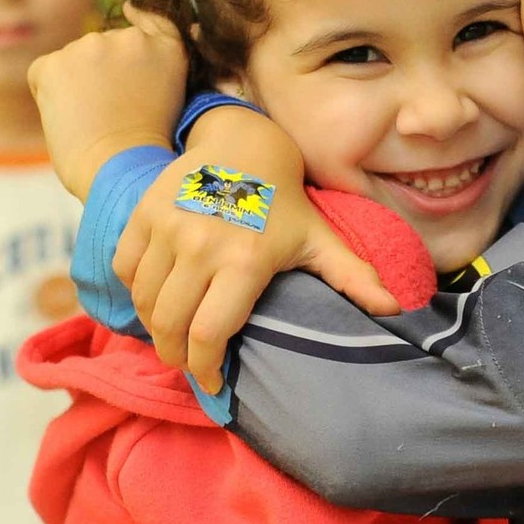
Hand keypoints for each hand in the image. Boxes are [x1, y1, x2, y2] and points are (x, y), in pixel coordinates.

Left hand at [28, 4, 188, 201]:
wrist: (120, 172)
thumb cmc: (149, 150)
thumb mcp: (172, 98)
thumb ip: (155, 63)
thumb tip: (134, 11)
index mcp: (165, 49)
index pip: (152, 19)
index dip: (140, 20)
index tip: (133, 17)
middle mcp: (129, 40)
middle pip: (106, 47)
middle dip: (103, 72)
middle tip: (112, 113)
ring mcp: (89, 47)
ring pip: (74, 60)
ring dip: (77, 84)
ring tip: (93, 121)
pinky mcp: (53, 63)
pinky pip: (44, 73)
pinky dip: (49, 95)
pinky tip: (69, 120)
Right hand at [116, 108, 398, 392]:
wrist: (244, 142)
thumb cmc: (285, 201)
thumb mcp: (320, 238)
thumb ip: (355, 277)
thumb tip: (397, 308)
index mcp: (245, 262)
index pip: (209, 334)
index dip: (205, 368)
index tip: (212, 381)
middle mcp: (200, 246)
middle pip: (170, 325)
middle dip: (175, 356)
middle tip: (187, 363)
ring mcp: (166, 228)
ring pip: (144, 301)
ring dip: (154, 329)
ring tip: (171, 338)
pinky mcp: (143, 214)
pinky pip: (126, 269)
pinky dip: (135, 292)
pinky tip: (154, 300)